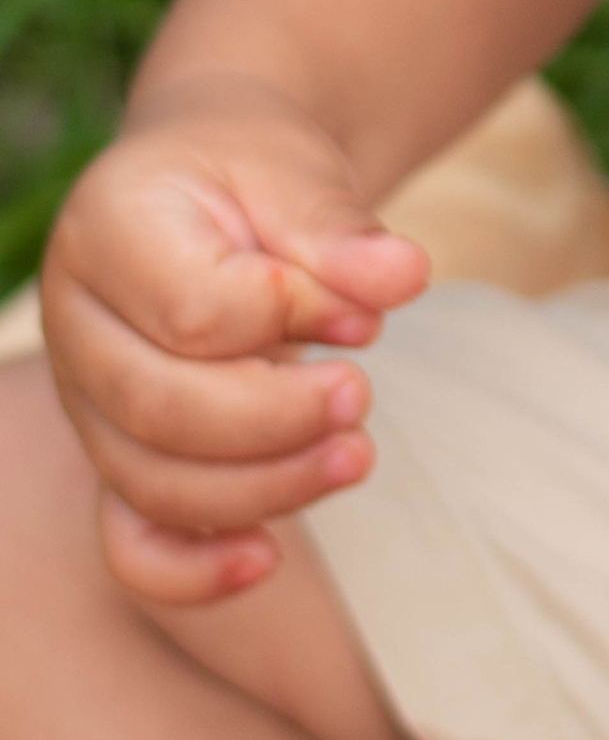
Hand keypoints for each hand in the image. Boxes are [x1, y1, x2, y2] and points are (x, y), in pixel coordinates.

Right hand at [39, 79, 428, 605]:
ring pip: (153, 483)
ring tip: (356, 456)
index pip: (193, 311)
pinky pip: (131, 543)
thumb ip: (340, 231)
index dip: (291, 318)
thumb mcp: (297, 169)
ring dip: (266, 489)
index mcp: (107, 230)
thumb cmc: (252, 172)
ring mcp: (88, 401)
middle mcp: (76, 324)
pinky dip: (192, 570)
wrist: (210, 184)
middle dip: (277, 421)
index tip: (366, 306)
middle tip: (360, 397)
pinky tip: (266, 561)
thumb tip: (401, 281)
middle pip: (160, 409)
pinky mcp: (120, 455)